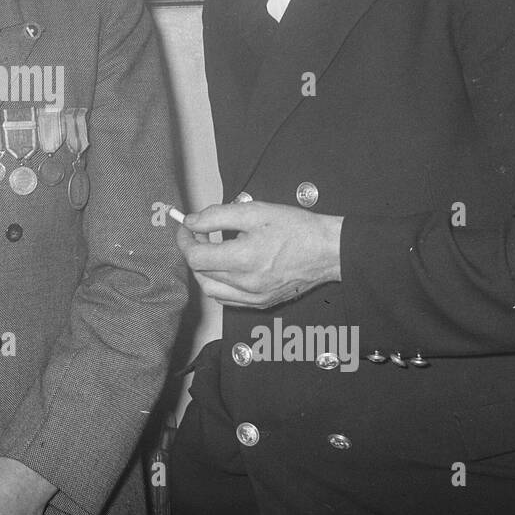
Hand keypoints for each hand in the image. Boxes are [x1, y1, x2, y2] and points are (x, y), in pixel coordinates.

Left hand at [177, 200, 342, 308]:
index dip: (185, 241)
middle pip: (201, 274)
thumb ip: (217, 216)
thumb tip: (191, 222)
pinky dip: (218, 284)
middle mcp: (247, 284)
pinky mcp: (262, 303)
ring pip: (211, 290)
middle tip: (199, 235)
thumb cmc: (296, 229)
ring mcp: (254, 297)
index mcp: (244, 259)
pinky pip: (228, 299)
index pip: (196, 258)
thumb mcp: (255, 211)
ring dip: (203, 271)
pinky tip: (225, 268)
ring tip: (211, 251)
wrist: (329, 251)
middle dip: (193, 253)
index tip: (187, 227)